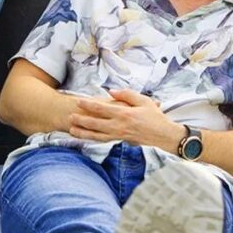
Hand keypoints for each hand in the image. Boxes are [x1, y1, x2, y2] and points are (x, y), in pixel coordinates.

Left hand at [69, 89, 184, 153]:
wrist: (163, 135)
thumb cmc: (155, 116)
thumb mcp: (143, 100)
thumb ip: (126, 95)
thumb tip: (111, 92)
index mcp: (124, 114)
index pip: (102, 109)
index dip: (88, 105)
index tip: (78, 101)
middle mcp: (119, 126)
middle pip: (95, 123)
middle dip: (81, 119)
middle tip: (70, 116)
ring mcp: (119, 135)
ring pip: (97, 135)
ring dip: (83, 132)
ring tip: (72, 130)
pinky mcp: (121, 140)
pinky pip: (103, 140)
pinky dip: (93, 139)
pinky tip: (85, 137)